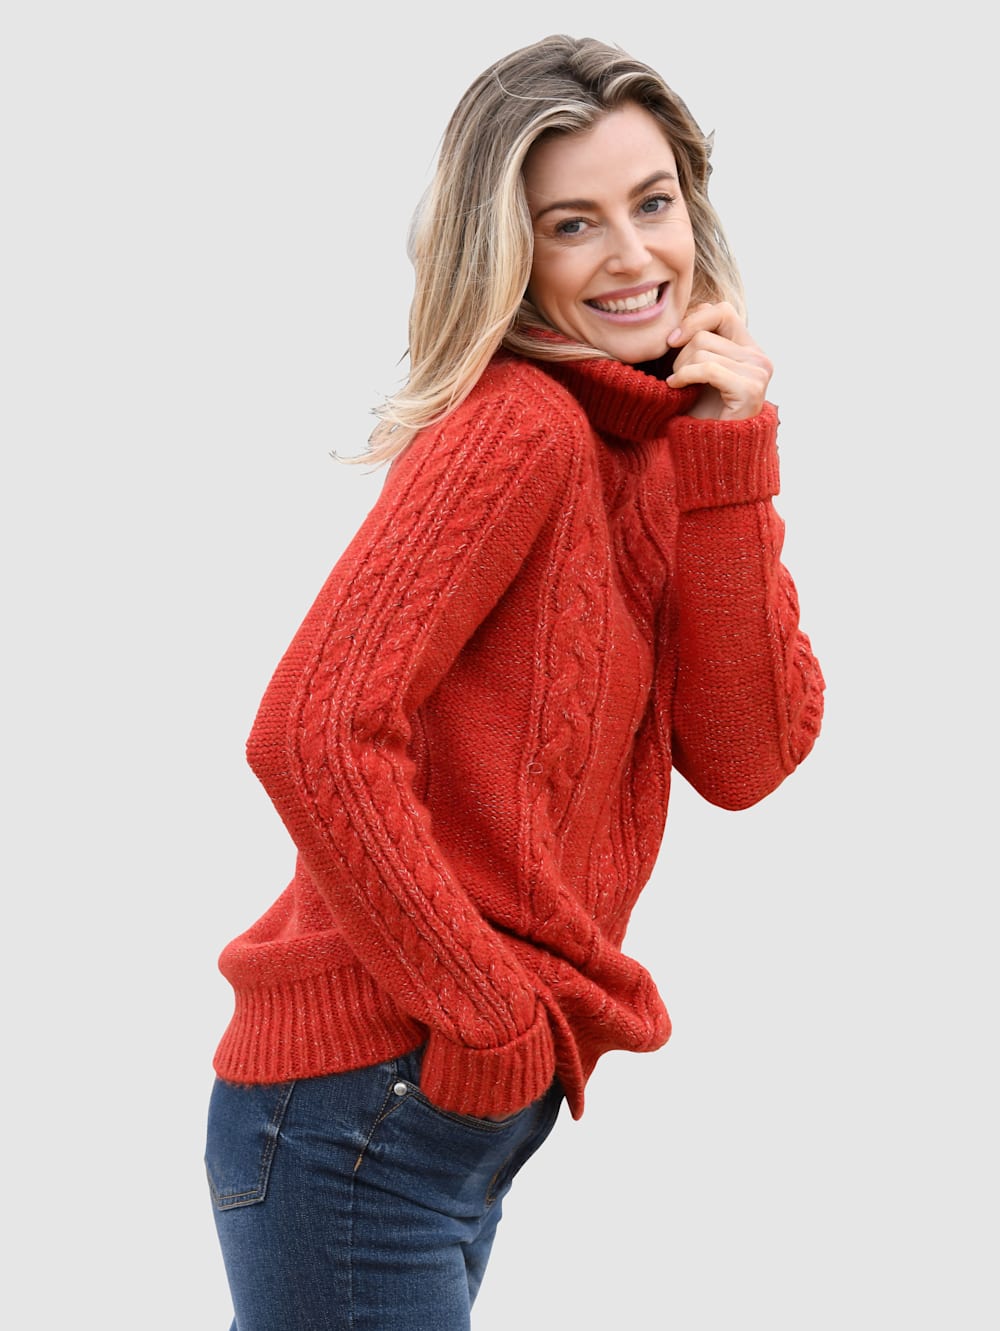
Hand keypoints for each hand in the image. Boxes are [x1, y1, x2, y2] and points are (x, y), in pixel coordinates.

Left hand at [665, 302, 772, 420]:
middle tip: (676, 375)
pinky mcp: (750, 388)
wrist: (710, 454)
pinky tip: (676, 388)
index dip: (693, 319)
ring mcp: (759, 371)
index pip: (721, 310)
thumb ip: (696, 342)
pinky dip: (685, 376)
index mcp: (748, 348)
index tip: (671, 340)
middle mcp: (759, 357)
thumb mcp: (695, 371)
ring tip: (678, 387)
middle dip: (681, 351)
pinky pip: (708, 368)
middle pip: (707, 330)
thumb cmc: (699, 415)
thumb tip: (685, 311)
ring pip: (703, 348)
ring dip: (681, 368)